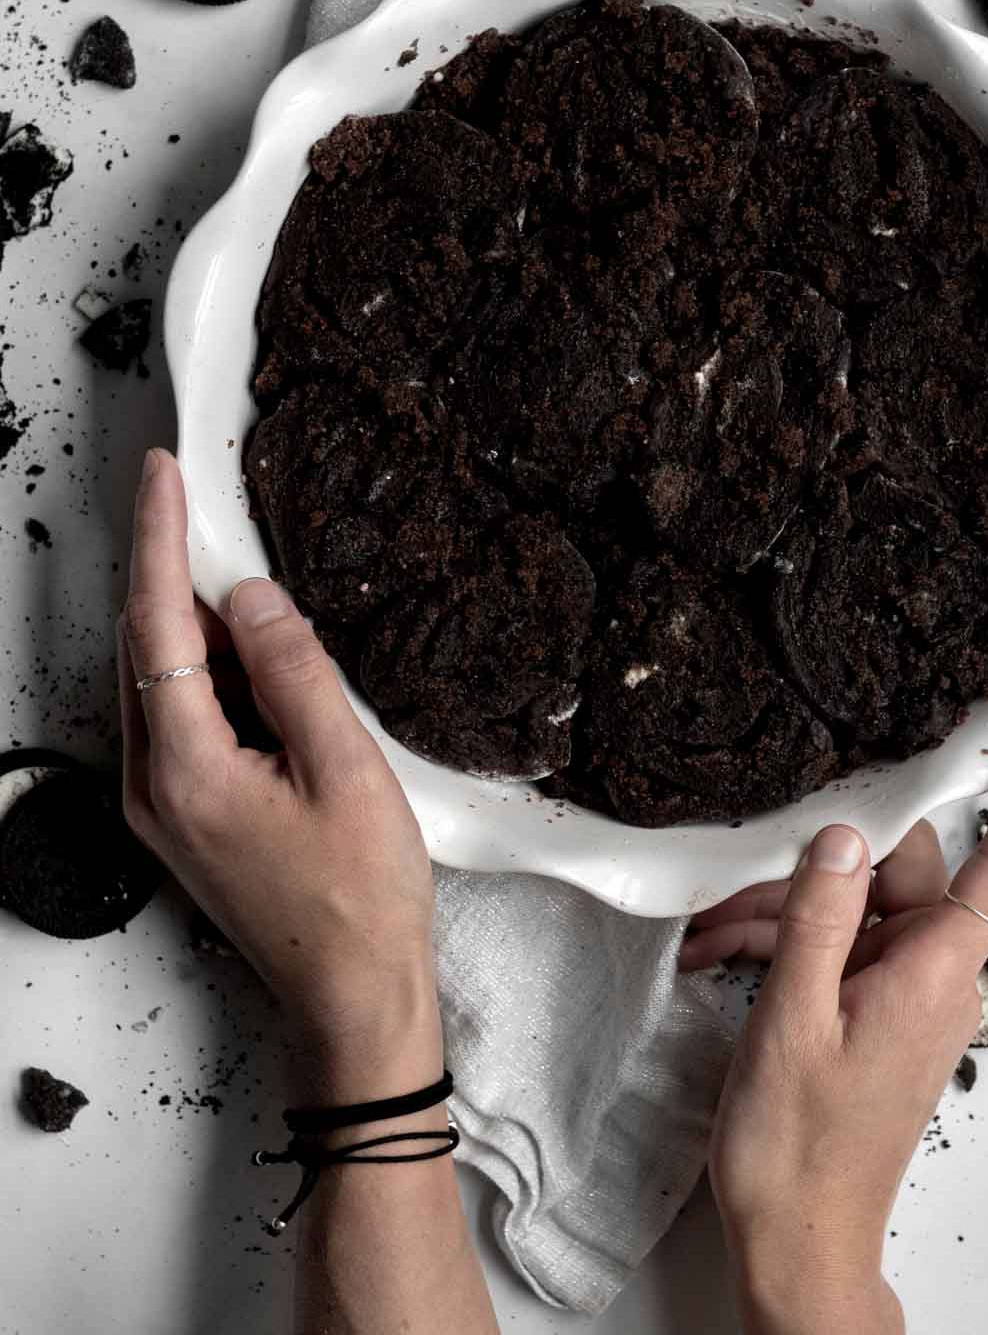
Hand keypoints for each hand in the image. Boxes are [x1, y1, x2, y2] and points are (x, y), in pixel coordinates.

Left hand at [119, 449, 440, 1101]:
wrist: (351, 996)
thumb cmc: (359, 898)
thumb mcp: (345, 770)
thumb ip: (294, 672)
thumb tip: (257, 595)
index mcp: (184, 768)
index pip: (156, 623)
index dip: (159, 539)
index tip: (161, 474)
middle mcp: (151, 784)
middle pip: (145, 645)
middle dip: (175, 570)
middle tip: (210, 507)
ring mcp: (161, 804)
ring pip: (162, 679)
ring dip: (200, 624)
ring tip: (256, 587)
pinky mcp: (183, 815)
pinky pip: (180, 715)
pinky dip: (211, 671)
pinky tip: (259, 661)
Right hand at [702, 698, 987, 1334]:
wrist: (799, 1237)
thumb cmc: (797, 1151)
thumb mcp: (790, 1020)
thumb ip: (817, 917)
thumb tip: (839, 833)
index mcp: (932, 974)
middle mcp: (933, 975)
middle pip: (897, 871)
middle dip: (812, 867)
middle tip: (736, 888)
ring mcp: (906, 990)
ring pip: (854, 904)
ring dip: (780, 912)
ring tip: (712, 941)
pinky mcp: (876, 1005)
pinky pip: (839, 942)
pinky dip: (783, 942)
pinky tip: (724, 953)